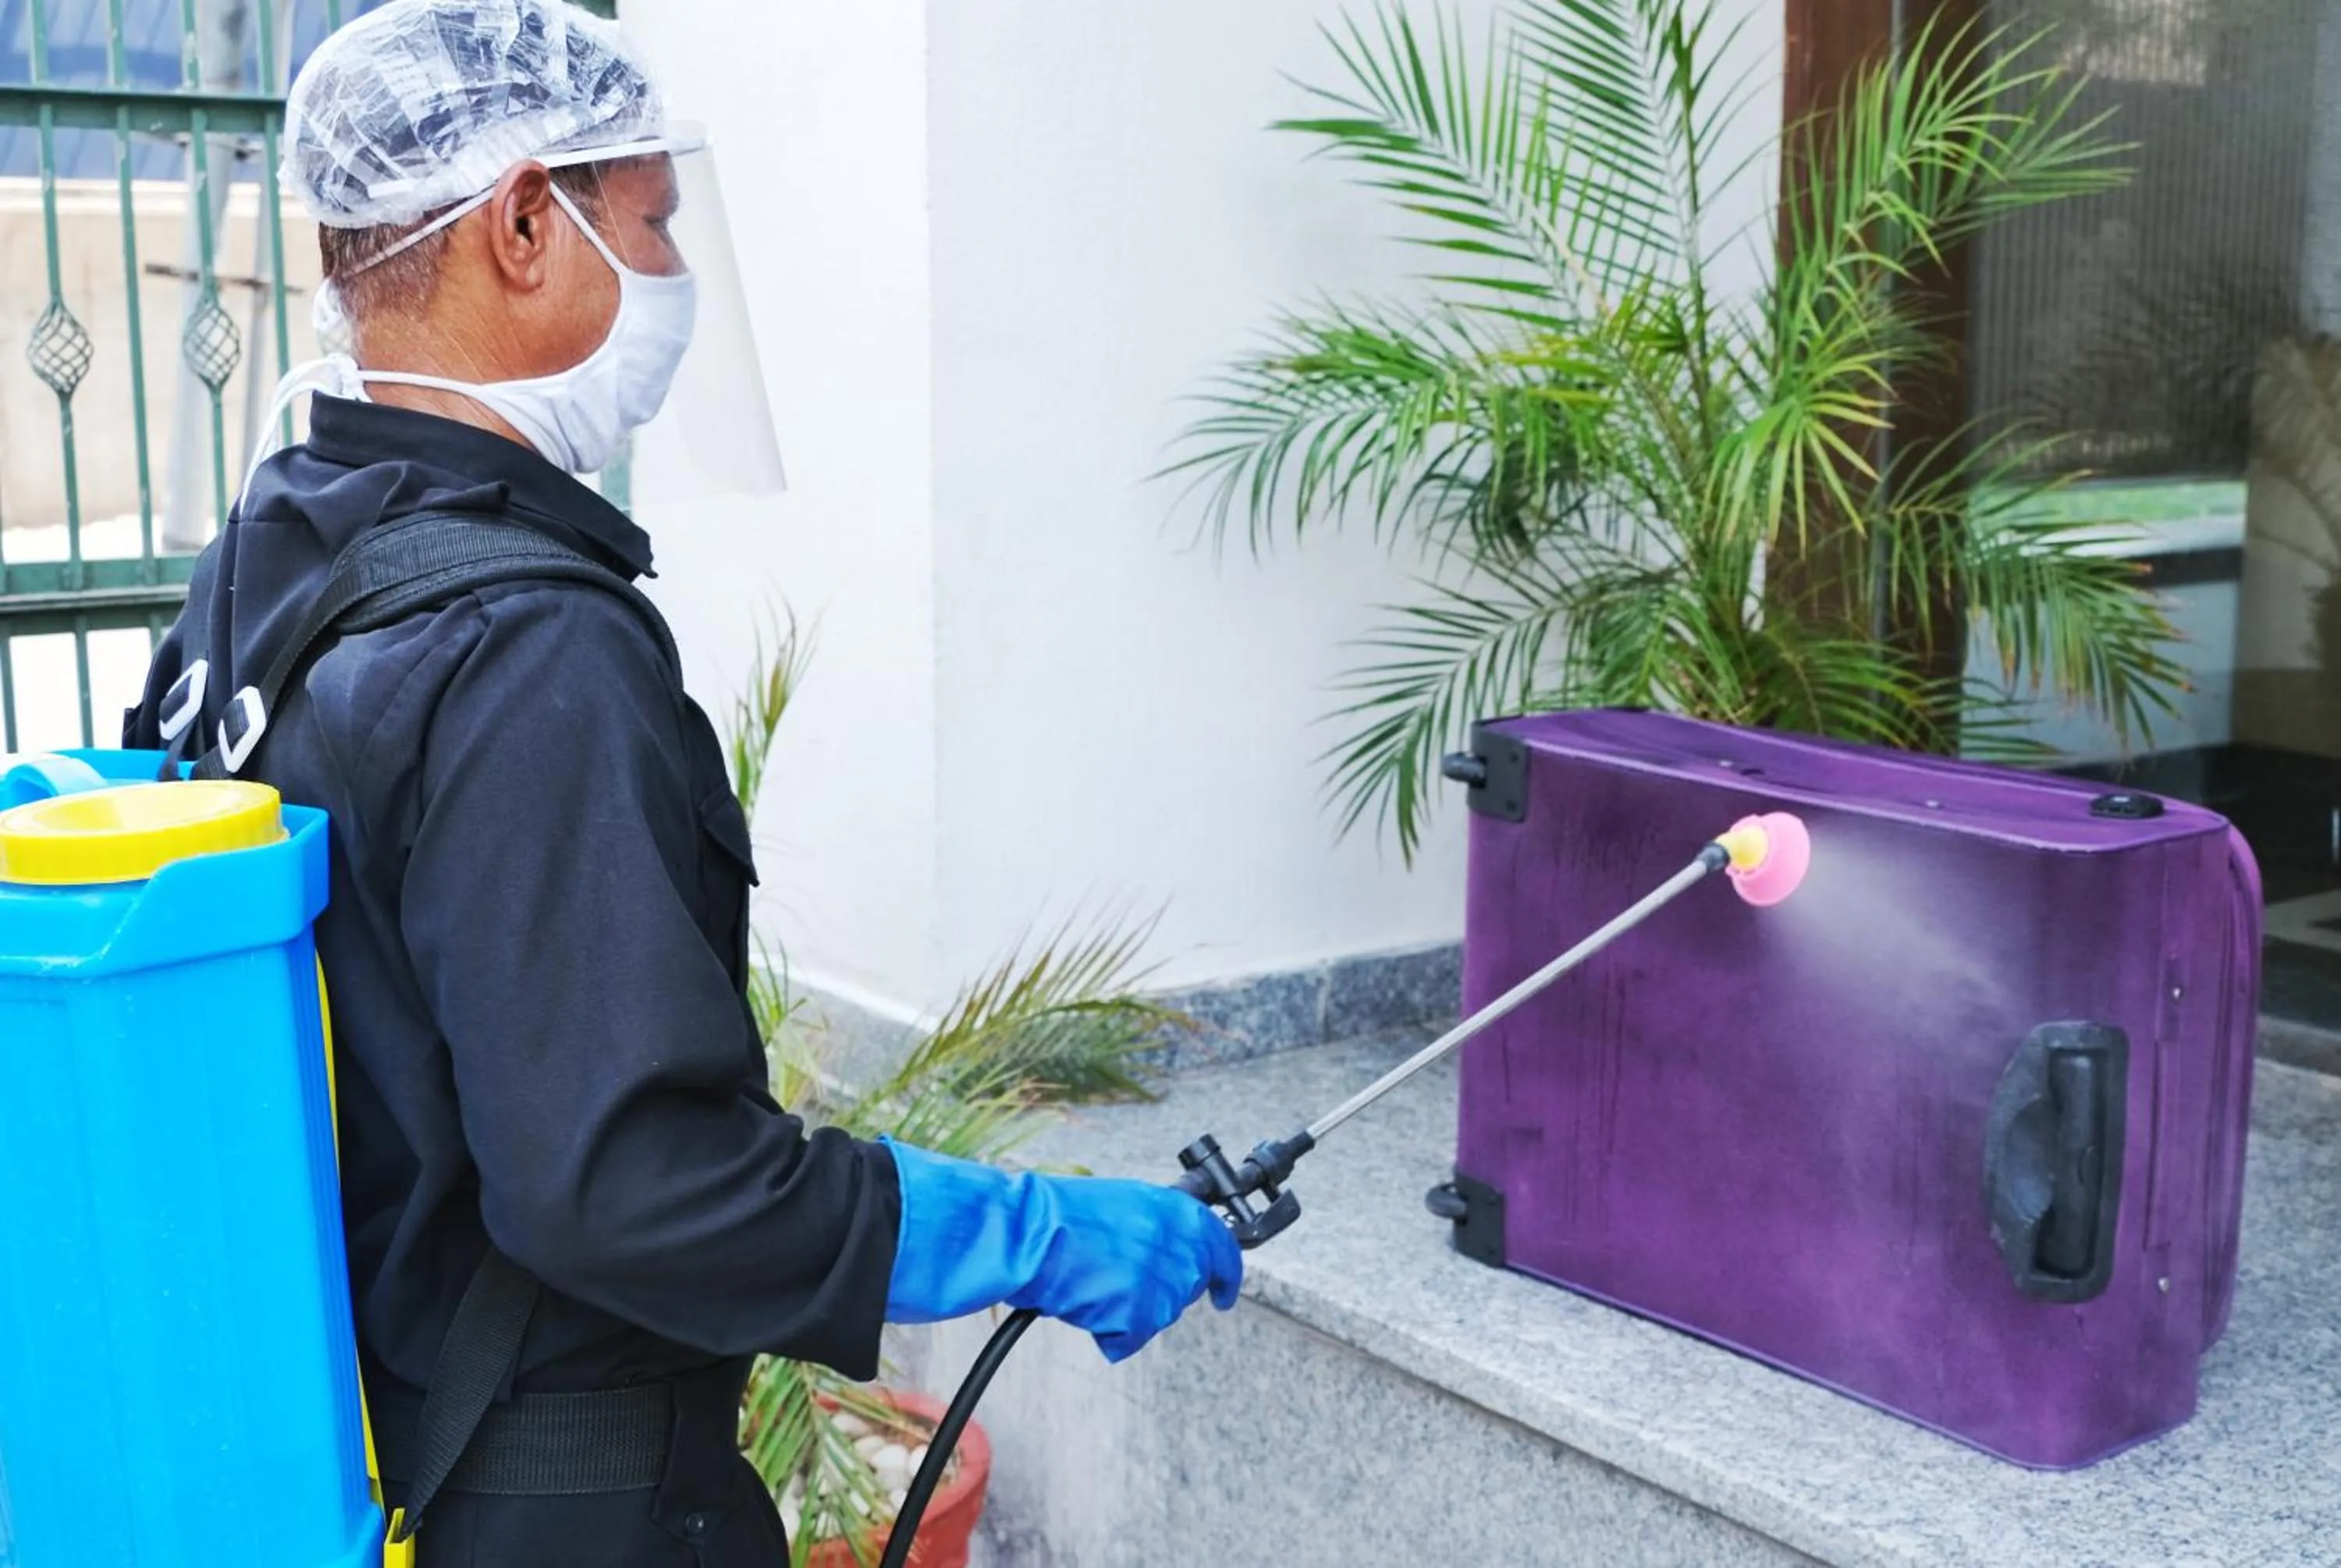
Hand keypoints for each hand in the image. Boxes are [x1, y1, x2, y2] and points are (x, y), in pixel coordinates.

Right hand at [883, 1141, 1242, 1361]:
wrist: (1027, 1233)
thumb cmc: (1062, 1216)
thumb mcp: (1124, 1203)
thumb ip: (1160, 1225)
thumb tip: (1178, 1245)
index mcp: (1178, 1212)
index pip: (1223, 1250)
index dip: (1227, 1277)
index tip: (1225, 1294)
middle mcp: (1179, 1245)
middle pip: (1188, 1288)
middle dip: (1159, 1290)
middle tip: (1119, 1279)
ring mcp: (1161, 1281)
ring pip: (1158, 1315)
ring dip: (1129, 1308)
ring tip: (1092, 1280)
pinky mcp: (1139, 1313)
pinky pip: (1129, 1337)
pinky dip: (1107, 1331)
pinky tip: (1085, 1302)